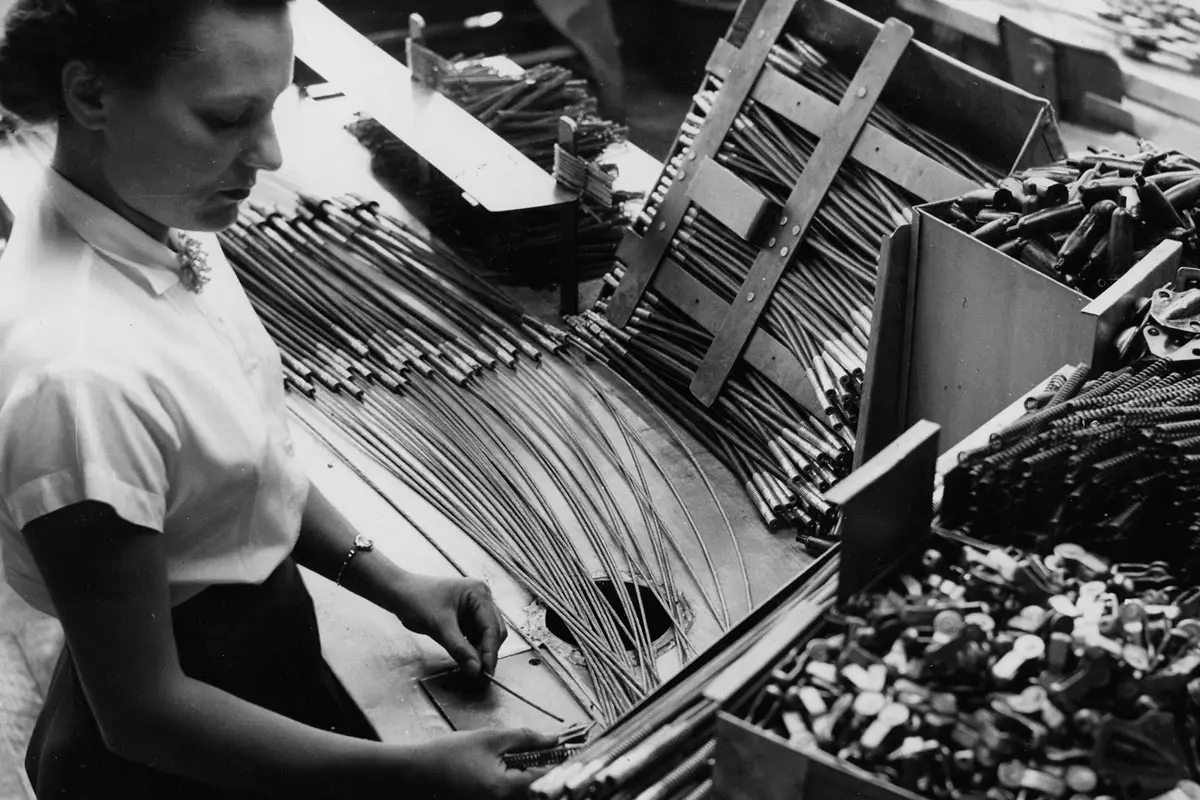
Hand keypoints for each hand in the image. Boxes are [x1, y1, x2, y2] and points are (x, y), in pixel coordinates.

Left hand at [391, 573, 505, 678]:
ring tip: (473, 671)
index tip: (486, 672)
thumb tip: (476, 670)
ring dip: (481, 653)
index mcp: (479, 593)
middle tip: (480, 676)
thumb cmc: (417, 600)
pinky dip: (473, 650)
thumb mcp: (439, 626)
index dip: (490, 652)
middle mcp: (482, 599)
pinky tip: (467, 661)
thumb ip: (459, 648)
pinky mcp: (467, 618)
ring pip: (486, 636)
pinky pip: (476, 637)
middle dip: (488, 653)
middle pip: (494, 631)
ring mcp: (475, 608)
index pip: (492, 627)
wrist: (400, 593)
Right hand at [407, 728, 557, 799]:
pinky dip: (518, 786)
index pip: (548, 781)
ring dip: (535, 782)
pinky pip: (511, 797)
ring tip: (531, 765)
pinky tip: (514, 774)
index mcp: (504, 790)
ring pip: (527, 796)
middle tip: (554, 759)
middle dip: (550, 776)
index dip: (563, 765)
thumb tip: (553, 739)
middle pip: (540, 794)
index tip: (572, 752)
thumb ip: (525, 739)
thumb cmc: (447, 757)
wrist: (414, 774)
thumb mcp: (490, 739)